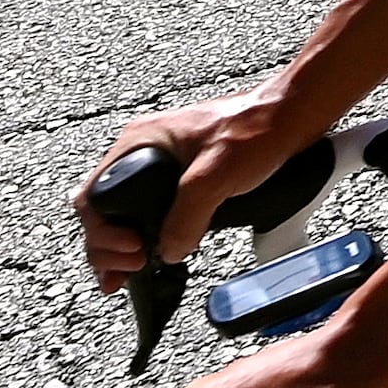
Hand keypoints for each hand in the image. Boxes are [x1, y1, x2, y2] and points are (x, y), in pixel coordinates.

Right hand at [81, 88, 301, 290]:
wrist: (293, 114)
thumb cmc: (258, 128)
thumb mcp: (217, 174)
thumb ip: (188, 214)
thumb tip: (167, 251)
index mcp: (140, 142)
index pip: (95, 196)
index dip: (102, 232)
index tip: (131, 251)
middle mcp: (143, 152)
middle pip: (104, 209)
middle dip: (107, 246)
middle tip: (130, 270)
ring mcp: (162, 166)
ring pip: (126, 213)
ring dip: (123, 246)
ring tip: (132, 273)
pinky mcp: (183, 179)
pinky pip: (152, 211)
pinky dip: (147, 236)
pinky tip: (152, 257)